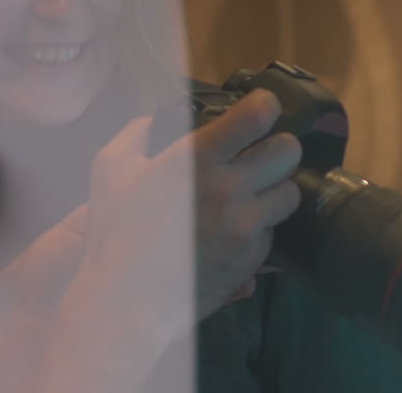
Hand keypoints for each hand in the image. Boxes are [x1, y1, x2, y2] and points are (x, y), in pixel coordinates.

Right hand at [74, 89, 299, 344]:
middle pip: (289, 151)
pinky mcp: (253, 258)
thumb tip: (156, 121)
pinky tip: (236, 229)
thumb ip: (137, 133)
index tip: (261, 108)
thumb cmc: (116, 229)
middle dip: (279, 148)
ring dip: (275, 188)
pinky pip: (274, 232)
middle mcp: (231, 188)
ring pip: (291, 194)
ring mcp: (246, 226)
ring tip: (254, 193)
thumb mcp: (110, 168)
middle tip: (262, 154)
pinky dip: (260, 226)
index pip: (257, 116)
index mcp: (199, 159)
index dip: (265, 105)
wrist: (127, 296)